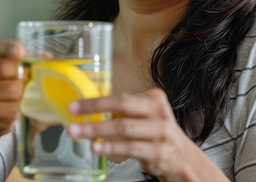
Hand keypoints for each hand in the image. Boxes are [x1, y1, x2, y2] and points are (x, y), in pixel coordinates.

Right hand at [0, 40, 24, 138]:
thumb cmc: (0, 84)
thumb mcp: (7, 64)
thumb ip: (23, 57)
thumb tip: (45, 58)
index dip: (8, 48)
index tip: (20, 52)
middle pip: (3, 67)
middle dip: (18, 73)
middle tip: (21, 78)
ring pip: (10, 88)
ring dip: (20, 91)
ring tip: (15, 93)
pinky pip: (12, 107)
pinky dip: (17, 106)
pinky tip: (11, 106)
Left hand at [66, 89, 193, 179]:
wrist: (181, 157)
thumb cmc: (156, 133)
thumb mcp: (145, 116)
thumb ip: (124, 111)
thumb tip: (89, 110)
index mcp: (153, 99)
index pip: (120, 97)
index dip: (95, 101)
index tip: (75, 106)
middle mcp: (158, 112)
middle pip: (122, 106)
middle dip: (94, 110)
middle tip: (73, 117)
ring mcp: (159, 132)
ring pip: (124, 128)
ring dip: (97, 131)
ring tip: (79, 133)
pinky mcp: (158, 151)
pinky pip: (130, 148)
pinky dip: (111, 147)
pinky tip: (97, 148)